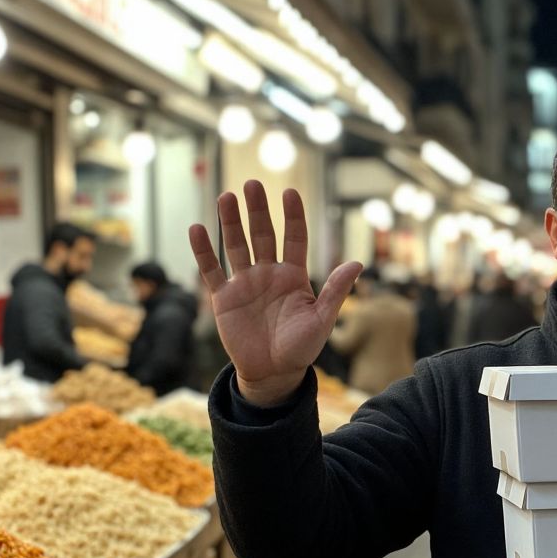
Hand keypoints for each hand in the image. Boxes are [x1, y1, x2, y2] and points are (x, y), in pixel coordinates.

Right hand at [189, 181, 361, 405]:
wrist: (273, 373)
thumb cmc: (301, 348)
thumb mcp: (322, 320)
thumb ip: (337, 291)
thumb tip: (358, 263)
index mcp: (294, 276)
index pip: (294, 238)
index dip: (292, 216)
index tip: (290, 193)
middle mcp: (268, 273)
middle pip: (262, 235)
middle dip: (257, 211)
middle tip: (252, 184)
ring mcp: (245, 283)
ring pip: (236, 246)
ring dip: (230, 223)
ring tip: (226, 197)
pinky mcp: (224, 298)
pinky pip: (212, 271)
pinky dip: (204, 251)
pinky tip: (197, 229)